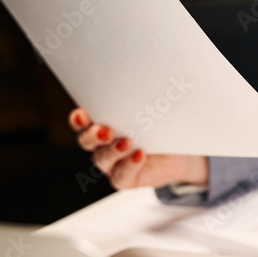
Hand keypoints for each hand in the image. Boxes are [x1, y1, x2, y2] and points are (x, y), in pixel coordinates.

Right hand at [69, 108, 208, 189]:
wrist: (179, 155)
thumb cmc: (163, 126)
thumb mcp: (155, 109)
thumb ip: (146, 99)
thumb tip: (151, 77)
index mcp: (102, 123)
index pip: (81, 121)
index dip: (78, 119)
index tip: (83, 114)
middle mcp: (101, 144)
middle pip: (86, 141)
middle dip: (93, 135)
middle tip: (106, 131)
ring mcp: (112, 163)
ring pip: (102, 159)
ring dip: (112, 150)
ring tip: (127, 142)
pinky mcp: (125, 178)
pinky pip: (121, 176)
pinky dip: (129, 165)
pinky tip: (140, 155)